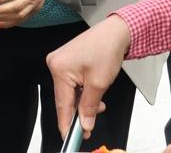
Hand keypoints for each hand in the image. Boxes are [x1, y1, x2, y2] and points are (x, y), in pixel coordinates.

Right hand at [46, 15, 129, 140]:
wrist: (116, 31)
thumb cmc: (107, 48)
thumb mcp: (99, 83)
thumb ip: (89, 107)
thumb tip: (85, 123)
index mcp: (59, 68)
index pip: (62, 104)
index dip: (66, 124)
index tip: (70, 138)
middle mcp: (55, 63)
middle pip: (64, 98)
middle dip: (78, 112)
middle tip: (88, 127)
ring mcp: (60, 61)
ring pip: (69, 92)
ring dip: (83, 102)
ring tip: (98, 107)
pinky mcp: (67, 60)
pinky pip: (71, 83)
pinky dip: (82, 92)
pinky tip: (93, 95)